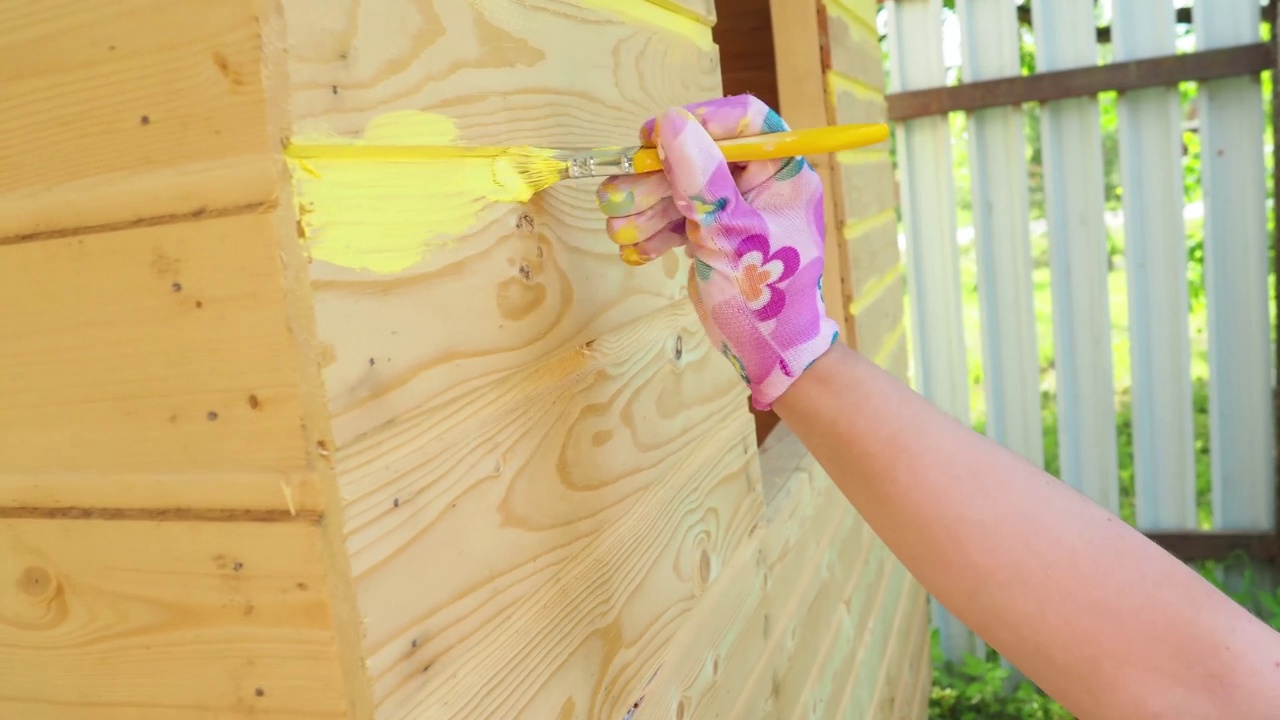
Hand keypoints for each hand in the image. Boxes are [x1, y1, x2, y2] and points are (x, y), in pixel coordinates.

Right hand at [596, 95, 839, 409]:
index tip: (654, 134)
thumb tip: (671, 123)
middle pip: (697, 155)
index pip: (744, 122)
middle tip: (619, 195)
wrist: (769, 354)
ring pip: (678, 188)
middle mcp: (757, 184)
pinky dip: (652, 232)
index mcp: (782, 172)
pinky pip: (674, 218)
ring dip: (643, 208)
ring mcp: (730, 209)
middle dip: (654, 178)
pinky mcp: (709, 234)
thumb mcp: (732, 233)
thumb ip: (701, 179)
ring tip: (620, 229)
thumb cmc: (767, 296)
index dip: (699, 120)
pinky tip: (635, 251)